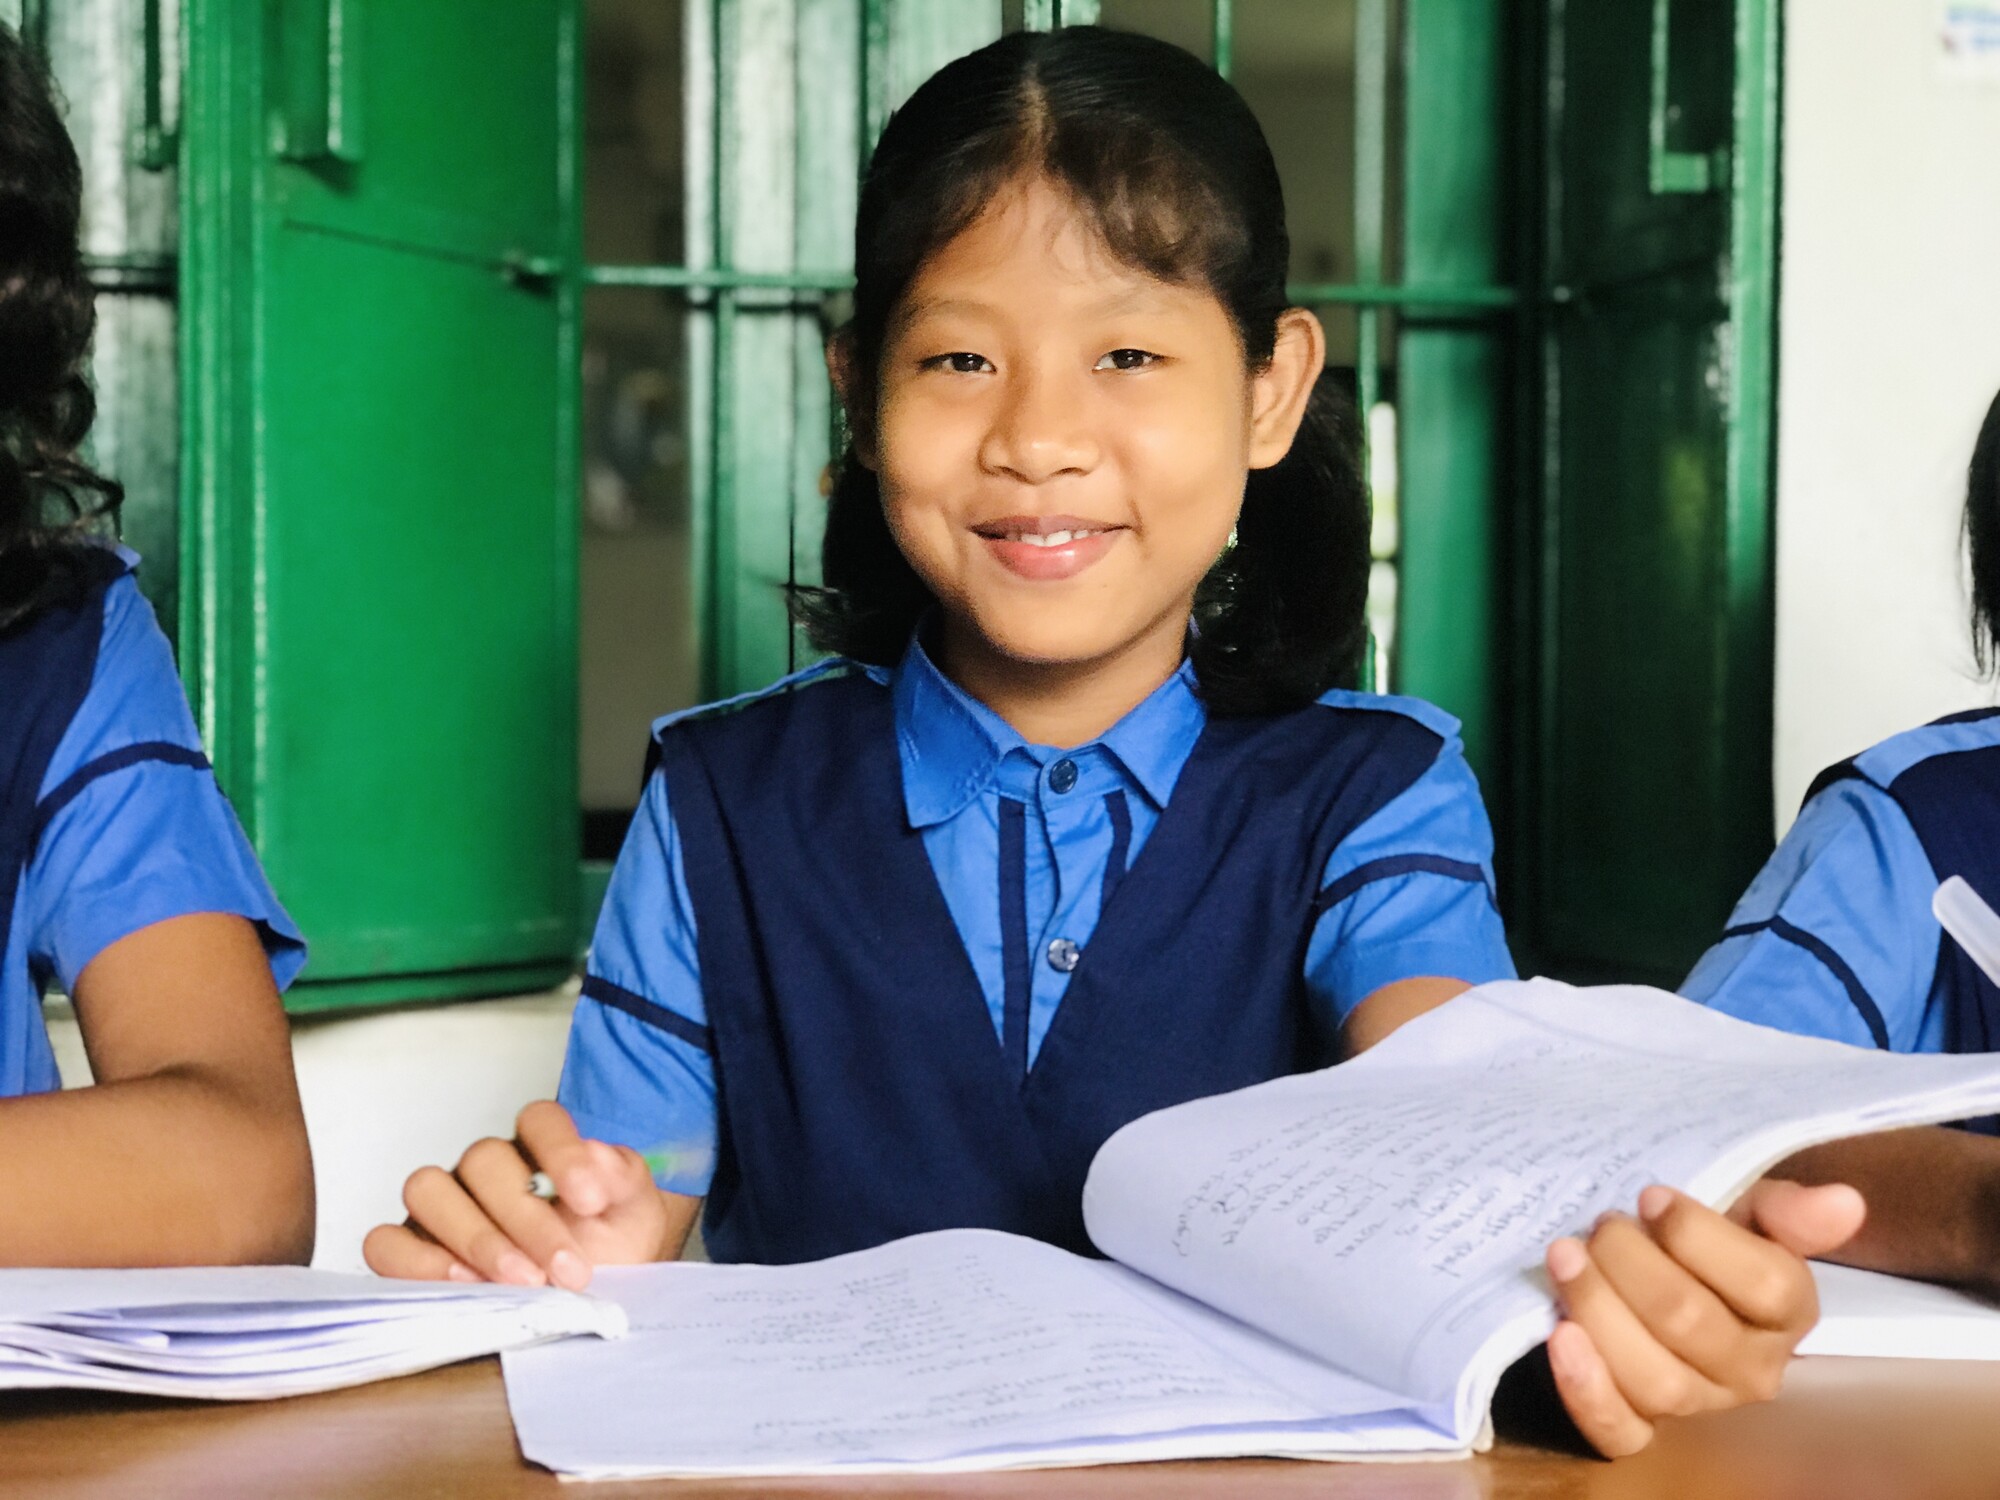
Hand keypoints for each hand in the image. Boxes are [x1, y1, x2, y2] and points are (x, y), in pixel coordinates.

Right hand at [363, 1101, 682, 1288]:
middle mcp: (486, 1168)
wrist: (590, 1302)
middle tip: (568, 1269)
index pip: (539, 1119)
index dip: (562, 1153)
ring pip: (428, 1190)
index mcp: (540, 1145)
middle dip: (528, 1219)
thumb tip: (597, 1158)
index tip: (591, 1201)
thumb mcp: (634, 1216)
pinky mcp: (411, 1248)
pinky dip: (416, 1263)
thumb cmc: (610, 1250)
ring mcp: (444, 1206)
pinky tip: (463, 1287)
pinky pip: (386, 1243)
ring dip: (475, 1238)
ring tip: (520, 1282)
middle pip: (483, 1161)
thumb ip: (623, 1180)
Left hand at [1544, 1179, 1866, 1456]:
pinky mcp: (1639, 1428)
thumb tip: (1845, 1201)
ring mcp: (1696, 1404)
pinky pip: (1619, 1432)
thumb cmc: (1698, 1240)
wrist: (1647, 1270)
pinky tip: (1561, 1337)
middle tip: (1601, 1224)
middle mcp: (1750, 1370)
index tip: (1652, 1197)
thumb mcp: (1745, 1211)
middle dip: (1633, 1263)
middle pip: (1692, 1324)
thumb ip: (1787, 1209)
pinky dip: (1587, 1389)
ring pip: (1653, 1376)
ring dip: (1599, 1310)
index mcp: (1787, 1313)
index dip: (1698, 1236)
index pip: (1763, 1284)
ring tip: (1566, 1257)